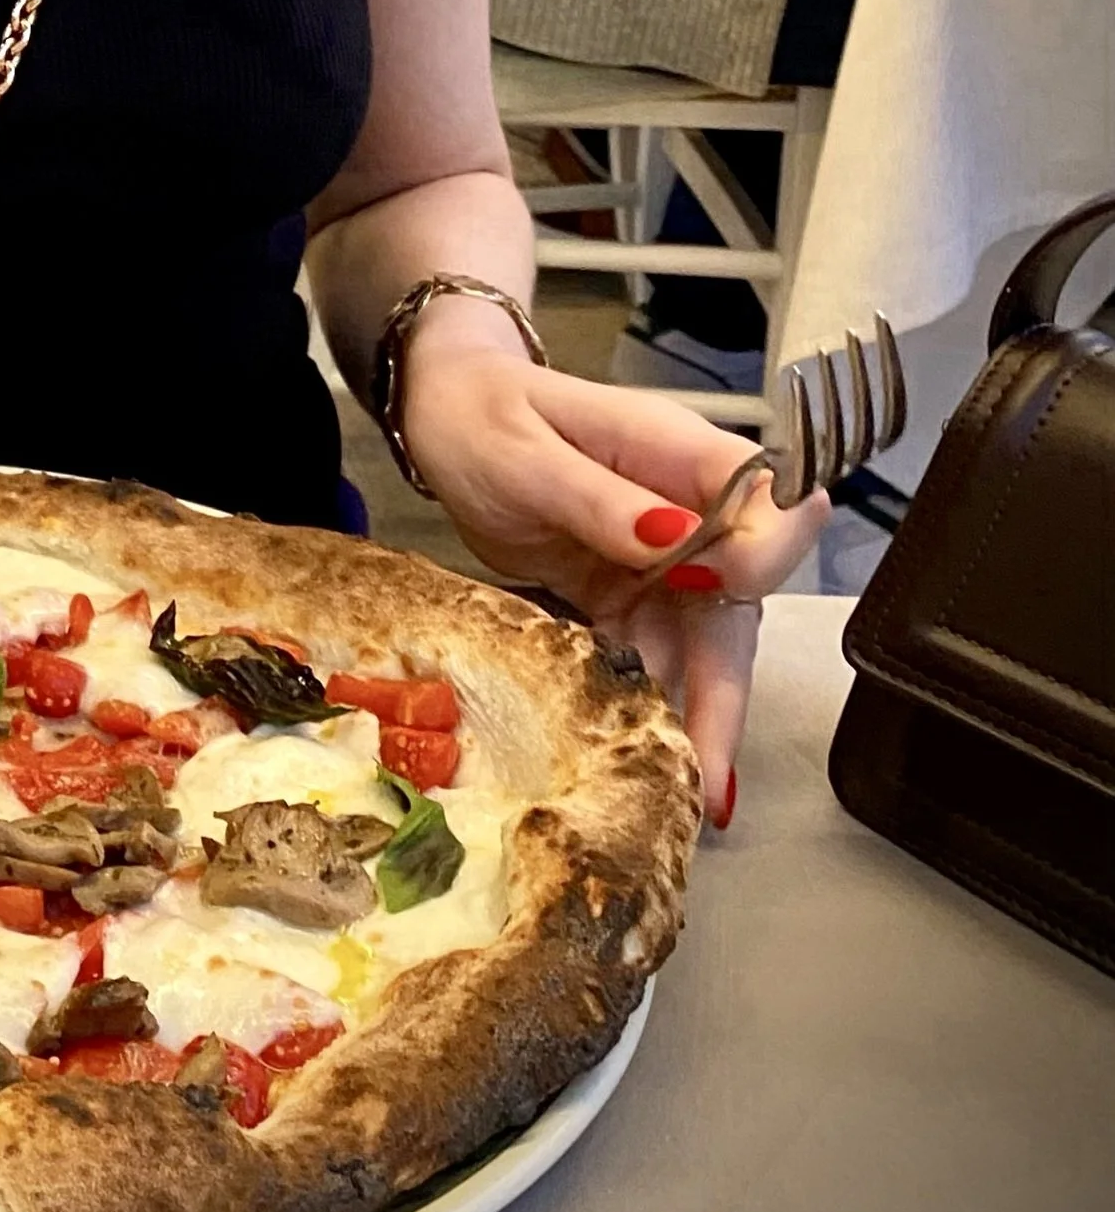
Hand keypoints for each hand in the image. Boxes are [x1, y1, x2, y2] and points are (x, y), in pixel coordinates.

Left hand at [398, 343, 827, 828]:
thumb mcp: (526, 452)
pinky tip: (642, 756)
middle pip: (741, 603)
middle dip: (727, 692)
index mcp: (681, 456)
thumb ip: (601, 497)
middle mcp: (691, 510)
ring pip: (702, 644)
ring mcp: (666, 556)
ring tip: (685, 797)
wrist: (443, 413)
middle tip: (712, 784)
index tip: (724, 598)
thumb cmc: (482, 413)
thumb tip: (681, 535)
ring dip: (696, 717)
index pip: (768, 510)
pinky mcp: (631, 590)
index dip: (761, 561)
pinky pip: (655, 653)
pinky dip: (652, 702)